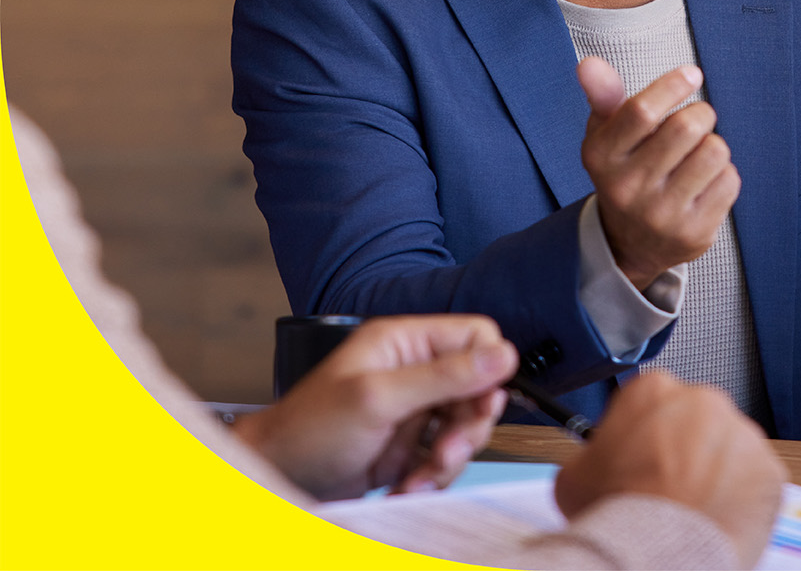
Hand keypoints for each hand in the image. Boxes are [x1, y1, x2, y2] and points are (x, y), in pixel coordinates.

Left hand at [233, 315, 517, 500]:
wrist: (274, 481)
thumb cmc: (307, 432)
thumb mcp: (379, 399)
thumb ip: (443, 376)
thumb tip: (503, 355)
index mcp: (405, 342)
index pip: (476, 336)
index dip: (489, 367)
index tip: (482, 401)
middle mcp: (413, 370)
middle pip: (478, 388)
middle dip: (467, 426)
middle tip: (447, 450)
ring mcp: (413, 409)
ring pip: (466, 427)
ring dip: (449, 458)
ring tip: (418, 477)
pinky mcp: (410, 444)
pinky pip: (445, 457)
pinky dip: (432, 477)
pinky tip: (406, 486)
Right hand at [555, 374, 785, 567]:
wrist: (659, 552)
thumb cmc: (620, 513)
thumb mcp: (575, 476)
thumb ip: (592, 456)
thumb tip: (594, 464)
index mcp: (654, 390)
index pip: (652, 400)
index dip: (644, 433)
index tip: (643, 457)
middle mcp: (704, 402)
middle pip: (695, 421)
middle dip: (684, 451)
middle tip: (666, 487)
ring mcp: (742, 435)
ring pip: (729, 451)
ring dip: (715, 474)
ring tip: (690, 510)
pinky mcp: (770, 470)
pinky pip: (756, 482)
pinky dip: (741, 501)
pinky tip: (714, 519)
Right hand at [577, 56, 739, 288]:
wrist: (630, 244)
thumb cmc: (625, 170)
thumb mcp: (606, 134)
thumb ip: (603, 96)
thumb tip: (589, 63)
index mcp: (601, 157)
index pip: (642, 111)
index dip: (673, 85)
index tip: (692, 74)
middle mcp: (627, 188)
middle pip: (686, 126)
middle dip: (700, 114)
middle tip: (695, 122)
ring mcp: (660, 215)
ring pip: (715, 151)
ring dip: (713, 145)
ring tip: (696, 156)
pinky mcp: (692, 233)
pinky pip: (729, 181)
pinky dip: (723, 174)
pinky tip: (703, 184)